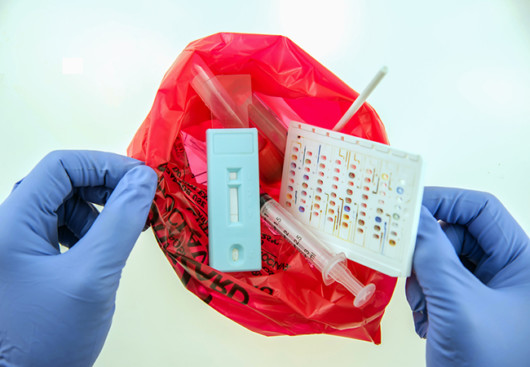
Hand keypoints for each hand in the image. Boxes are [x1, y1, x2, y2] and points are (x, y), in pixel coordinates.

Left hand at [0, 151, 156, 365]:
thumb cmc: (42, 342)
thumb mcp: (92, 276)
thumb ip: (120, 222)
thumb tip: (143, 182)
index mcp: (13, 224)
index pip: (61, 166)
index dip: (105, 165)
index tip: (140, 179)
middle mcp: (10, 229)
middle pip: (63, 182)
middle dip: (106, 187)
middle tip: (139, 201)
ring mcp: (19, 247)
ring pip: (65, 205)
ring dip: (100, 210)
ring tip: (124, 230)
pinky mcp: (31, 264)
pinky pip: (64, 230)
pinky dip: (92, 231)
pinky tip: (104, 249)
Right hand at [406, 187, 529, 365]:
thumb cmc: (492, 364)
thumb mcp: (458, 304)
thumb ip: (433, 256)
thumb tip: (412, 219)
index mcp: (521, 263)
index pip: (481, 210)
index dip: (445, 201)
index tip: (409, 204)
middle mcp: (505, 272)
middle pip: (455, 234)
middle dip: (428, 252)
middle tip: (409, 266)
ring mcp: (484, 289)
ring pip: (440, 260)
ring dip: (422, 280)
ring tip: (425, 308)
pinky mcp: (465, 304)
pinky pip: (435, 282)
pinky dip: (423, 297)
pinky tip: (427, 320)